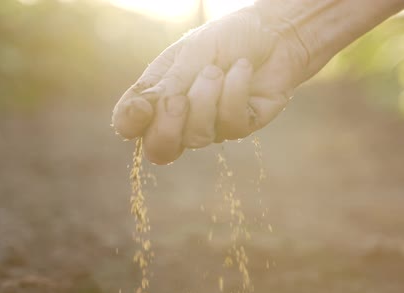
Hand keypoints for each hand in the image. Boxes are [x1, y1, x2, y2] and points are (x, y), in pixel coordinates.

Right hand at [112, 3, 315, 164]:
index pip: (130, 124)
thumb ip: (166, 86)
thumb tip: (139, 111)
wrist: (274, 32)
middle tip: (180, 99)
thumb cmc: (227, 39)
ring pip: (197, 137)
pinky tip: (242, 70)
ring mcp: (211, 126)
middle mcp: (180, 117)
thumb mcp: (190, 55)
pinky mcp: (240, 127)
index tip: (141, 107)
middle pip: (160, 150)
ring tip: (218, 69)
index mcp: (158, 94)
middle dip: (168, 126)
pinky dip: (235, 91)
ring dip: (206, 98)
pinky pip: (230, 124)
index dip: (129, 124)